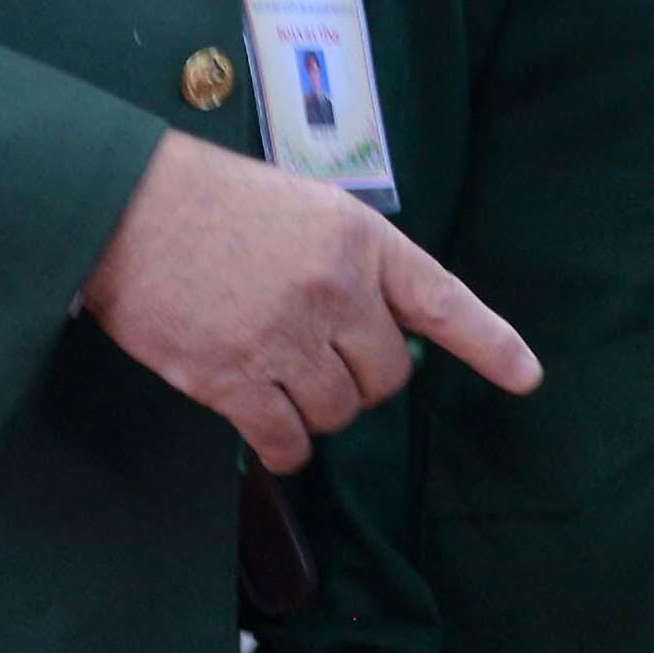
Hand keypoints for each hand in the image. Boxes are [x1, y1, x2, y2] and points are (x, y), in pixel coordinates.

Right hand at [81, 134, 538, 470]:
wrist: (126, 206)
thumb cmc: (217, 204)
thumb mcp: (311, 209)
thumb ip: (357, 264)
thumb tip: (384, 329)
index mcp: (363, 243)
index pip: (443, 303)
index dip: (491, 345)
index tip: (526, 378)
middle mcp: (335, 292)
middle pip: (386, 377)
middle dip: (363, 380)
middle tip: (323, 361)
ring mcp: (283, 338)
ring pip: (338, 412)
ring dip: (319, 412)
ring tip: (284, 380)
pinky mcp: (229, 378)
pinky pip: (284, 440)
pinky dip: (286, 449)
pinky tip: (275, 437)